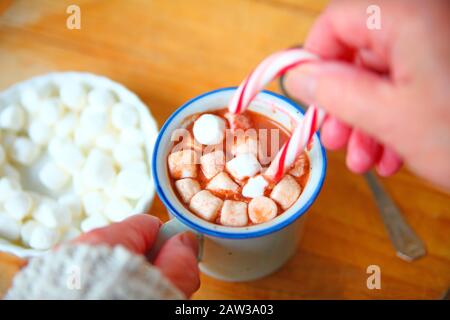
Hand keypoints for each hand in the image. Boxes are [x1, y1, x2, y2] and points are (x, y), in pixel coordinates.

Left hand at [72, 214, 199, 297]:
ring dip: (121, 279)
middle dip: (145, 265)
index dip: (167, 244)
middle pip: (127, 245)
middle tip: (153, 290)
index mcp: (106, 241)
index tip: (174, 264)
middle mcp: (79, 249)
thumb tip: (185, 242)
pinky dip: (100, 288)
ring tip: (128, 299)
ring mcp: (63, 268)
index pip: (148, 226)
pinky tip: (107, 302)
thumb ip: (180, 262)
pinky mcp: (55, 285)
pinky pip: (88, 279)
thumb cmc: (119, 306)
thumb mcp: (162, 291)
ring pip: (107, 264)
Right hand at [284, 0, 449, 189]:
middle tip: (333, 139)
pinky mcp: (448, 68)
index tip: (308, 100)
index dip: (313, 62)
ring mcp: (439, 45)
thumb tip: (295, 76)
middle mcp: (424, 19)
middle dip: (341, 104)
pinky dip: (392, 119)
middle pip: (357, 53)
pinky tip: (391, 154)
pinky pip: (408, 85)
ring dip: (364, 120)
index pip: (334, 22)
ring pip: (382, 75)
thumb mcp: (386, 116)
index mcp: (405, 15)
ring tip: (364, 159)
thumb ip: (331, 91)